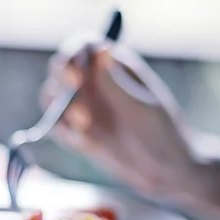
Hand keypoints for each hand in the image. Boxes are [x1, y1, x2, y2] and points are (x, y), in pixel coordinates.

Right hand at [43, 37, 198, 197]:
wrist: (168, 173)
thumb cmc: (163, 134)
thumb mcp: (141, 109)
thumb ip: (116, 83)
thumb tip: (101, 50)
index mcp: (116, 65)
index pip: (83, 46)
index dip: (72, 55)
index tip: (74, 77)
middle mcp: (96, 81)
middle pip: (60, 68)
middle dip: (60, 83)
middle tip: (75, 106)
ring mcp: (85, 106)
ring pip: (52, 97)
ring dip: (59, 110)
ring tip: (85, 129)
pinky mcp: (78, 131)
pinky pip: (58, 126)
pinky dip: (65, 134)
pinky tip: (87, 145)